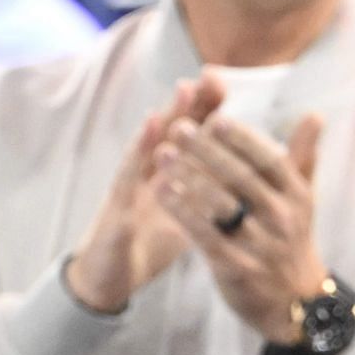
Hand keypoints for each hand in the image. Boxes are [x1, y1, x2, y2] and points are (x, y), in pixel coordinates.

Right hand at [64, 75, 219, 312]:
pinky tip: (150, 128)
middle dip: (191, 104)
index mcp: (169, 177)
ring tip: (185, 89)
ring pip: (151, 146)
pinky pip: (130, 176)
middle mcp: (149, 176)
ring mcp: (131, 188)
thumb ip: (209, 195)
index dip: (206, 113)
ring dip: (168, 116)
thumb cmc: (149, 245)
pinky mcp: (117, 207)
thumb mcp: (188, 218)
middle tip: (211, 74)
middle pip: (172, 133)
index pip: (190, 140)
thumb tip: (244, 182)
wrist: (110, 280)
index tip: (226, 83)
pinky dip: (140, 151)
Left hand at [151, 101, 328, 342]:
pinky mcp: (237, 268)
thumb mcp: (303, 199)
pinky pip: (205, 235)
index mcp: (297, 196)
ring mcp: (261, 245)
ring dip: (189, 177)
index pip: (270, 160)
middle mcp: (283, 218)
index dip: (243, 139)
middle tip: (179, 127)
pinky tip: (162, 190)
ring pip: (221, 205)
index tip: (214, 118)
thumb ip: (304, 155)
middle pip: (242, 178)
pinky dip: (182, 211)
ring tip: (163, 154)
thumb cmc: (292, 239)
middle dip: (208, 151)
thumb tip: (315, 115)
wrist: (294, 301)